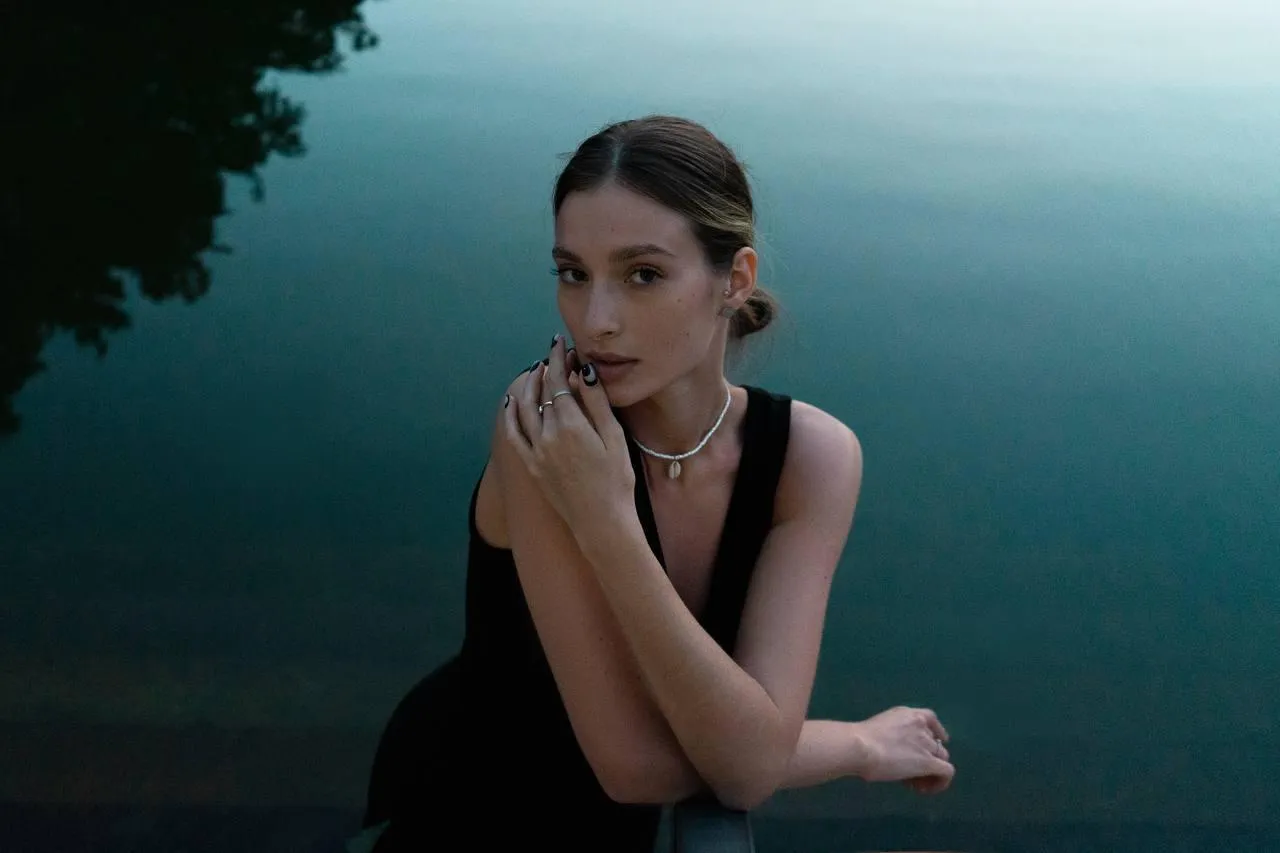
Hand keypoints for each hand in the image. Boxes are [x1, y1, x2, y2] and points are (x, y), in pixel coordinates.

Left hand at [501, 335, 635, 532]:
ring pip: (525, 409)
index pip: (559, 381)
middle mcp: (548, 435)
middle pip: (542, 392)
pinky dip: (511, 415)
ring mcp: (536, 451)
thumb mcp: (614, 439)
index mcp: (571, 424)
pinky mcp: (532, 466)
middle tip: (554, 354)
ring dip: (529, 387)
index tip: (560, 343)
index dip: (559, 359)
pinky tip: (513, 402)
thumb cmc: (616, 481)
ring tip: (536, 371)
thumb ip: (596, 404)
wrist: (601, 521)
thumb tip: (583, 372)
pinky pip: (514, 435)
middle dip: (547, 369)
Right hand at [855, 705, 953, 793]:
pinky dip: (941, 782)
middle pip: (936, 744)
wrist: (861, 747)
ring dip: (931, 772)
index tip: (936, 741)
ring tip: (915, 784)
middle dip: (927, 758)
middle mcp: (920, 725)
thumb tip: (887, 752)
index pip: (930, 718)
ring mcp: (926, 743)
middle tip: (910, 773)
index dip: (937, 731)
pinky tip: (924, 790)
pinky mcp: (929, 762)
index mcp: (907, 714)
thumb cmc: (858, 739)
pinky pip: (947, 772)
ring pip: (942, 758)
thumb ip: (889, 737)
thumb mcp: (878, 730)